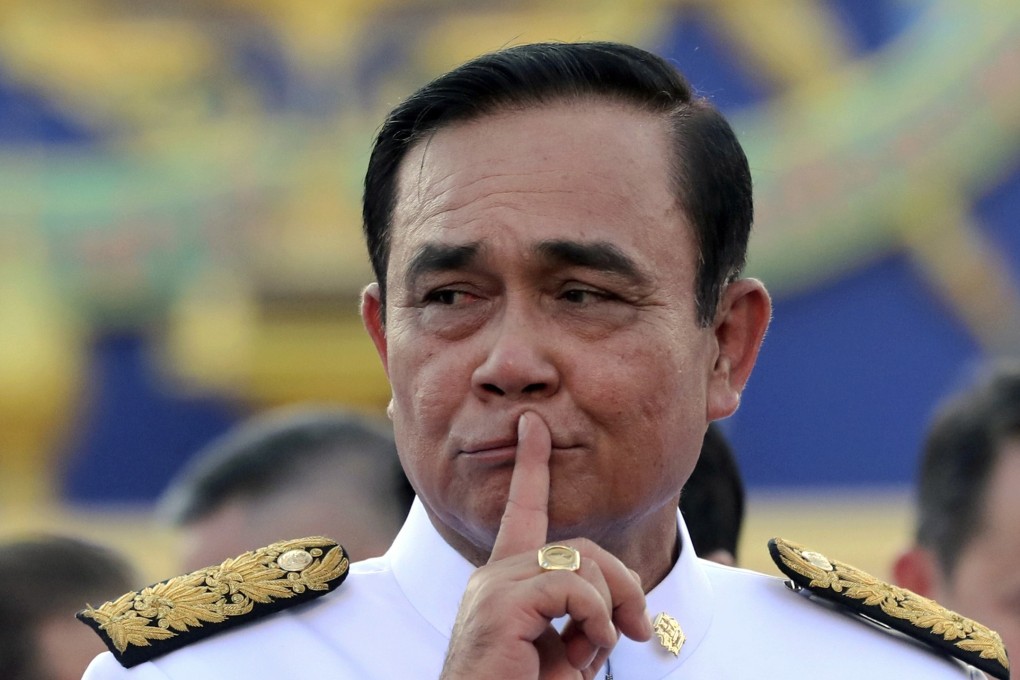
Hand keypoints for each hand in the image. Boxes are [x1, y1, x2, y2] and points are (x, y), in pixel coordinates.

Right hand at [440, 412, 652, 679]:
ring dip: (610, 607)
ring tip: (604, 648)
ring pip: (579, 562)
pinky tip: (590, 649)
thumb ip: (584, 622)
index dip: (531, 466)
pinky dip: (595, 618)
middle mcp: (494, 576)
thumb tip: (620, 613)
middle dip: (622, 582)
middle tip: (638, 628)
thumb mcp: (565, 655)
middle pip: (579, 545)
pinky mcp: (502, 605)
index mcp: (506, 581)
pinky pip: (570, 586)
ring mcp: (494, 588)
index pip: (522, 511)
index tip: (533, 426)